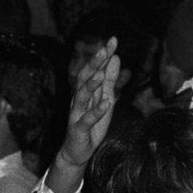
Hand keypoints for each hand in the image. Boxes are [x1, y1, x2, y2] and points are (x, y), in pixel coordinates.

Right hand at [58, 37, 120, 170]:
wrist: (77, 152)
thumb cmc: (91, 126)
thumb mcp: (104, 101)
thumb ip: (109, 82)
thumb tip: (115, 58)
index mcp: (85, 92)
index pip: (93, 69)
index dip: (102, 55)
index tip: (113, 40)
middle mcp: (79, 100)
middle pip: (83, 78)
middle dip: (94, 63)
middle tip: (105, 49)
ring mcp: (77, 114)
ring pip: (81, 96)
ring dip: (91, 84)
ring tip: (101, 74)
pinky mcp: (78, 129)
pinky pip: (86, 119)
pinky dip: (96, 112)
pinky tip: (106, 104)